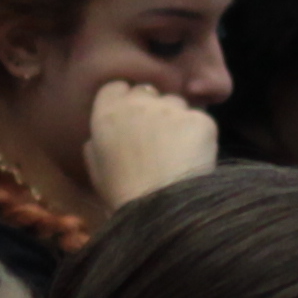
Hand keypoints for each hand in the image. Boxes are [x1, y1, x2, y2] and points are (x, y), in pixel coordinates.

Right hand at [82, 82, 217, 210]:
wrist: (161, 209)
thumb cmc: (123, 196)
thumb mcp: (96, 171)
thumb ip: (97, 143)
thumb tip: (104, 133)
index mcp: (107, 113)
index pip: (117, 88)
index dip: (125, 102)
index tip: (132, 121)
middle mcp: (138, 102)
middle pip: (149, 93)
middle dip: (153, 110)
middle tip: (157, 139)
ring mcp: (171, 108)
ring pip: (177, 104)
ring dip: (177, 121)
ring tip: (178, 153)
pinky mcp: (200, 119)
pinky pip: (200, 122)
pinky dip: (199, 137)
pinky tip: (195, 159)